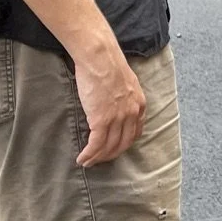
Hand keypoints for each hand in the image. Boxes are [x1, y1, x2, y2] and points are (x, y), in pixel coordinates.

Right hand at [72, 42, 145, 165]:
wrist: (99, 58)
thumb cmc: (108, 64)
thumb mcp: (126, 83)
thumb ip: (124, 97)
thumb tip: (113, 104)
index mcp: (139, 104)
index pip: (135, 132)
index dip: (124, 144)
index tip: (114, 149)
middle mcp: (131, 114)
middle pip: (123, 144)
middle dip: (111, 155)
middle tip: (100, 160)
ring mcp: (117, 118)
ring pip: (109, 147)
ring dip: (97, 158)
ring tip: (88, 162)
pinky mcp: (101, 120)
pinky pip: (96, 144)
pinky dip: (89, 154)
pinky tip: (82, 158)